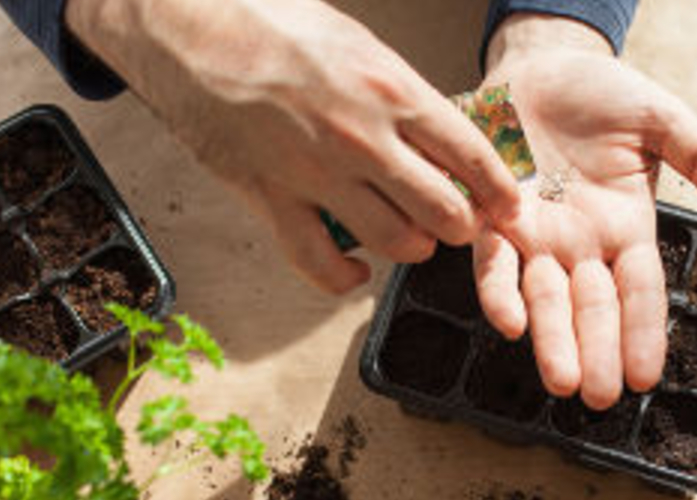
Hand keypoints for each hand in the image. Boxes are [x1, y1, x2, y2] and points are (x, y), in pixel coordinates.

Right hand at [65, 0, 519, 292]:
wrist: (188, 28)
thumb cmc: (272, 25)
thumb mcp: (358, 44)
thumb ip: (400, 95)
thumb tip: (439, 133)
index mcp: (391, 90)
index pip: (472, 156)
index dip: (499, 191)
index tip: (508, 206)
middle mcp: (363, 139)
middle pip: (444, 211)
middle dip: (461, 225)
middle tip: (458, 223)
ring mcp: (317, 175)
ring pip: (395, 243)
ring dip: (412, 247)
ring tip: (411, 237)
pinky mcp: (272, 200)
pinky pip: (321, 265)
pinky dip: (346, 277)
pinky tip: (357, 270)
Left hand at [477, 15, 696, 408]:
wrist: (540, 64)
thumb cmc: (602, 95)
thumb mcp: (661, 120)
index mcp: (626, 229)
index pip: (640, 293)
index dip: (643, 333)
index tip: (646, 377)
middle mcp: (581, 245)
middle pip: (593, 308)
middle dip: (596, 353)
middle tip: (600, 399)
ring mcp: (536, 236)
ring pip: (545, 298)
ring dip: (552, 340)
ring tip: (562, 381)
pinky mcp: (493, 217)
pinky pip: (493, 261)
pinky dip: (499, 290)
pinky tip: (508, 321)